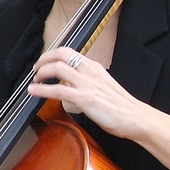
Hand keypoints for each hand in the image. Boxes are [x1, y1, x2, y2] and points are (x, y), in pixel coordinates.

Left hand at [27, 47, 152, 139]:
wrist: (136, 118)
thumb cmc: (121, 106)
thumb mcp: (102, 85)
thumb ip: (86, 80)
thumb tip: (69, 82)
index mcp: (94, 67)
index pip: (68, 52)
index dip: (51, 55)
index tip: (43, 62)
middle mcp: (90, 71)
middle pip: (61, 54)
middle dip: (43, 59)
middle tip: (36, 69)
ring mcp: (87, 84)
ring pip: (57, 69)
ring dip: (40, 73)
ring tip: (35, 80)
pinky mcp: (85, 98)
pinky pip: (58, 90)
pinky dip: (41, 89)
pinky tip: (33, 91)